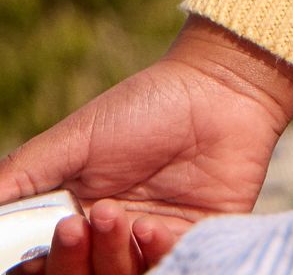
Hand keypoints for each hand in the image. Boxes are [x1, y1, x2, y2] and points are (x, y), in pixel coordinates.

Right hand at [0, 17, 292, 273]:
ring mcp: (151, 248)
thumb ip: (21, 179)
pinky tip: (154, 227)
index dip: (39, 263)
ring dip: (110, 258)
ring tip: (116, 213)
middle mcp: (110, 243)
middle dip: (71, 264)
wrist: (221, 85)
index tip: (39, 244)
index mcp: (75, 222)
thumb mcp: (74, 141)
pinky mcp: (195, 248)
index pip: (43, 265)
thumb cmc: (144, 107)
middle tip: (77, 224)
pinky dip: (155, 257)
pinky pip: (168, 273)